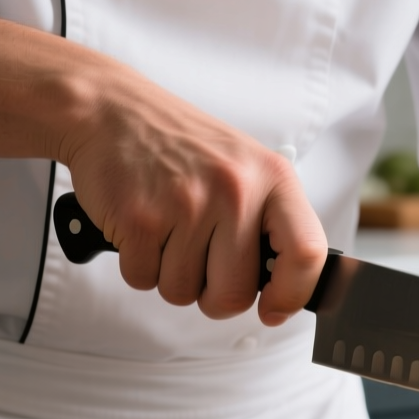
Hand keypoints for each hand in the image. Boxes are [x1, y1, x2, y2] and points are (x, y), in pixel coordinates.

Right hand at [56, 77, 328, 325]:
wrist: (112, 111)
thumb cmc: (182, 146)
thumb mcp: (246, 168)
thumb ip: (270, 223)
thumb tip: (284, 289)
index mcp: (272, 178)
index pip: (307, 253)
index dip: (292, 294)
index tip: (274, 308)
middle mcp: (235, 190)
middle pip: (236, 294)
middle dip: (214, 294)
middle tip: (201, 260)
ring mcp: (186, 204)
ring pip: (183, 292)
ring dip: (171, 275)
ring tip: (168, 229)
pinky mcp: (139, 219)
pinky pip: (143, 280)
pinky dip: (138, 264)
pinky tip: (143, 226)